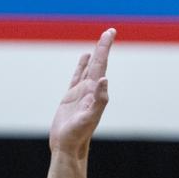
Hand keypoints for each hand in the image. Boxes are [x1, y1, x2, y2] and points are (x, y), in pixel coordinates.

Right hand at [50, 28, 114, 157]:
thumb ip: (99, 100)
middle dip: (103, 47)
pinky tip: (84, 58)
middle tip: (110, 31)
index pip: (101, 65)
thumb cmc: (78, 135)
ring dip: (95, 55)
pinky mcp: (71, 97)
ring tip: (100, 42)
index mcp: (95, 91)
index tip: (110, 33)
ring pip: (89, 68)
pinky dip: (82, 66)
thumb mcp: (89, 118)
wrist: (68, 146)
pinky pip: (77, 76)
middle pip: (98, 63)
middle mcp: (91, 90)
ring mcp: (81, 92)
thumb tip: (104, 80)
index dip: (104, 48)